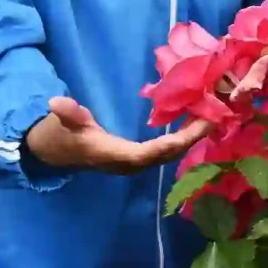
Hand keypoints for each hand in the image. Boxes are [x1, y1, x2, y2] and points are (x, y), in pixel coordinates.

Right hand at [25, 97, 211, 174]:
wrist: (54, 152)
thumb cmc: (60, 135)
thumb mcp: (62, 123)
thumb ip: (67, 114)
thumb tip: (57, 103)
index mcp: (115, 155)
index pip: (148, 153)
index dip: (172, 143)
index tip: (195, 129)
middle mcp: (129, 164)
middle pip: (166, 155)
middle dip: (191, 139)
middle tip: (214, 118)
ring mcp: (133, 163)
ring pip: (167, 154)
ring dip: (189, 139)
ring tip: (211, 118)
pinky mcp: (136, 158)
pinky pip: (163, 151)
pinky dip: (180, 139)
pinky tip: (194, 124)